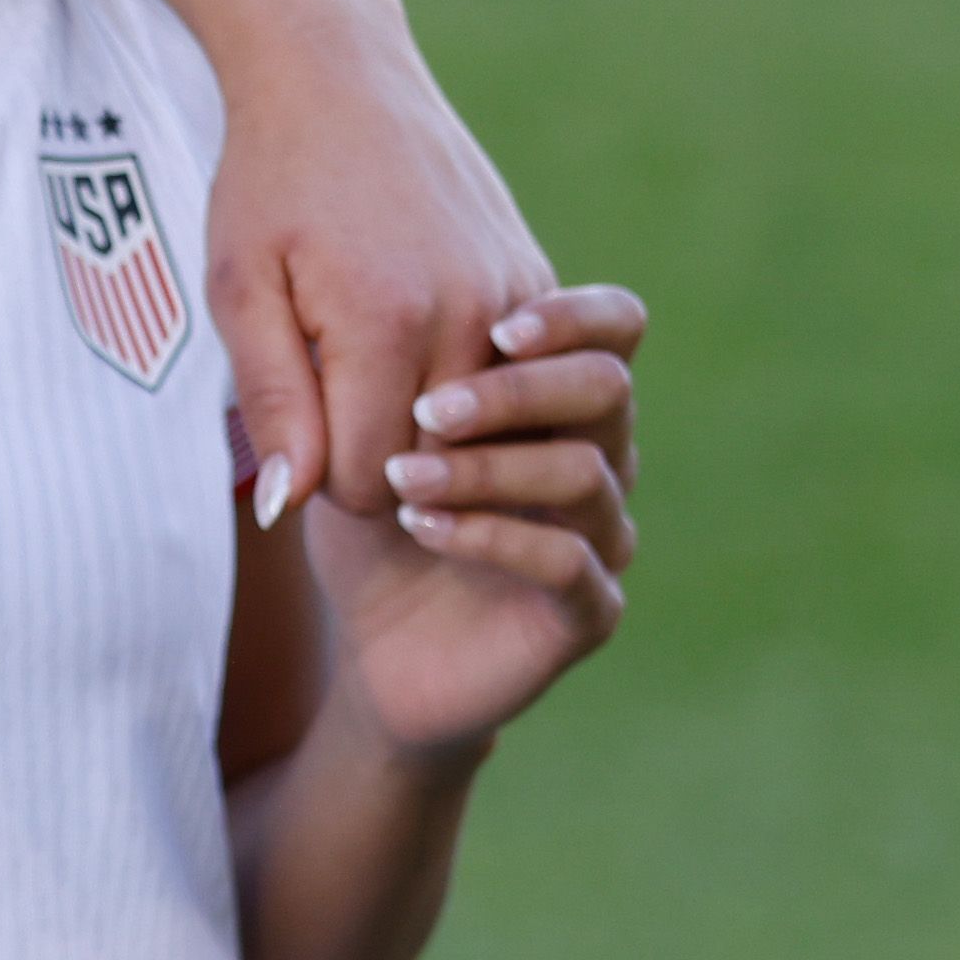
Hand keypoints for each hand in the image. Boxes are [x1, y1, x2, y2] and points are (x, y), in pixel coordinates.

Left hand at [209, 8, 558, 518]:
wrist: (339, 72)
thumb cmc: (269, 180)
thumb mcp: (240, 289)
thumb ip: (273, 403)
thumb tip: (291, 506)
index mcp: (388, 323)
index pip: (371, 483)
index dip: (323, 478)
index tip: (296, 431)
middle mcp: (472, 315)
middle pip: (436, 466)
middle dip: (379, 461)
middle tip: (325, 403)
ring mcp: (518, 297)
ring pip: (488, 433)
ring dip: (431, 432)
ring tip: (369, 380)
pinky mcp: (538, 281)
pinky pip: (520, 382)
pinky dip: (472, 391)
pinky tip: (417, 353)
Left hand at [302, 283, 644, 757]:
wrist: (374, 642)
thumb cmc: (364, 516)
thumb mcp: (344, 430)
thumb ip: (357, 372)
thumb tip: (346, 327)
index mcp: (554, 396)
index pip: (615, 327)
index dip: (573, 317)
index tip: (500, 328)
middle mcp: (596, 457)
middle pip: (608, 390)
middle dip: (519, 392)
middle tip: (429, 409)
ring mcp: (599, 534)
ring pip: (587, 474)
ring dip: (486, 469)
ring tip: (399, 478)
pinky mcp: (589, 609)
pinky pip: (568, 561)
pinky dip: (494, 537)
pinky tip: (421, 526)